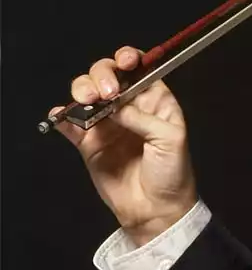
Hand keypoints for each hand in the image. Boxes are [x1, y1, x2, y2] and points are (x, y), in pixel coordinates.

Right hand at [54, 46, 196, 246]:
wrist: (156, 209)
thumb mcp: (170, 140)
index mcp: (155, 101)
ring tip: (87, 101)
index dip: (129, 59)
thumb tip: (114, 104)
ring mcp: (106, 123)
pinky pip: (69, 122)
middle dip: (102, 75)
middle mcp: (129, 107)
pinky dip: (62, 115)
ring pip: (86, 93)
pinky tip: (63, 115)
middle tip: (105, 93)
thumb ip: (142, 118)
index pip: (138, 70)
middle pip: (107, 76)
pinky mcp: (87, 142)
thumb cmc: (172, 172)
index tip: (124, 61)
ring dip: (82, 90)